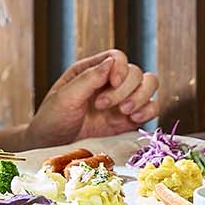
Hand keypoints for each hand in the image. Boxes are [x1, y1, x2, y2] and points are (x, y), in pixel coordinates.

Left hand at [25, 49, 160, 145]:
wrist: (52, 147)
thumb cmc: (52, 119)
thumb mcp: (64, 97)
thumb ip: (88, 79)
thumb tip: (112, 61)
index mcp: (91, 71)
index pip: (117, 57)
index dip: (120, 68)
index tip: (112, 84)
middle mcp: (109, 82)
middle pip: (135, 72)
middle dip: (125, 89)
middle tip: (103, 106)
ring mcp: (121, 100)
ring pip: (149, 85)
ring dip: (141, 97)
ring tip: (124, 112)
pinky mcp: (129, 119)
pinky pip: (152, 107)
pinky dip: (149, 111)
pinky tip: (134, 119)